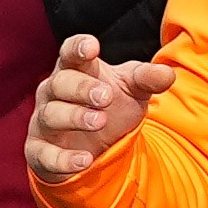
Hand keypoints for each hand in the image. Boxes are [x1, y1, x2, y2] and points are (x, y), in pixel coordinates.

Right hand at [25, 33, 171, 184]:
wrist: (96, 147)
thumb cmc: (110, 107)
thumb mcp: (133, 90)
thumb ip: (147, 80)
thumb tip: (167, 74)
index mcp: (75, 70)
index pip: (70, 53)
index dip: (77, 48)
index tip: (92, 47)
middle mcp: (54, 93)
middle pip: (59, 83)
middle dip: (81, 88)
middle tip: (106, 96)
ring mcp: (44, 121)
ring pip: (50, 115)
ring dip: (74, 117)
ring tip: (100, 121)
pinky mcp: (40, 151)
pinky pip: (44, 154)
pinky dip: (62, 158)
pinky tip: (84, 160)